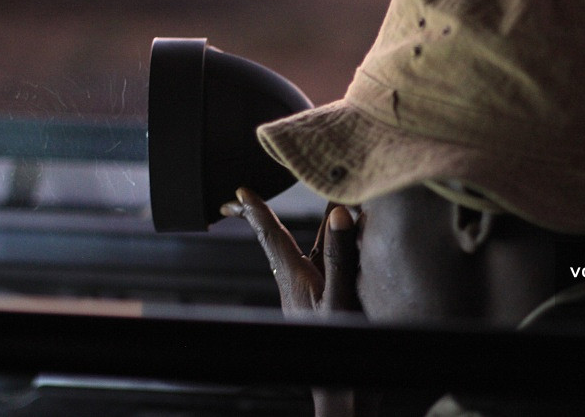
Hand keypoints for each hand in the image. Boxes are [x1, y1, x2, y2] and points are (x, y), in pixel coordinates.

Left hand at [221, 188, 378, 415]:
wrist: (344, 391)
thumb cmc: (340, 349)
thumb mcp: (341, 298)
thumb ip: (341, 256)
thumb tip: (339, 213)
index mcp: (295, 279)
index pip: (271, 237)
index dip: (256, 212)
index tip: (239, 192)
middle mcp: (298, 284)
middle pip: (278, 241)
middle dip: (264, 218)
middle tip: (244, 198)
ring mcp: (311, 294)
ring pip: (306, 251)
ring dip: (306, 228)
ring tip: (317, 204)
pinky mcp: (325, 303)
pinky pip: (323, 265)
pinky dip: (330, 246)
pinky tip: (345, 240)